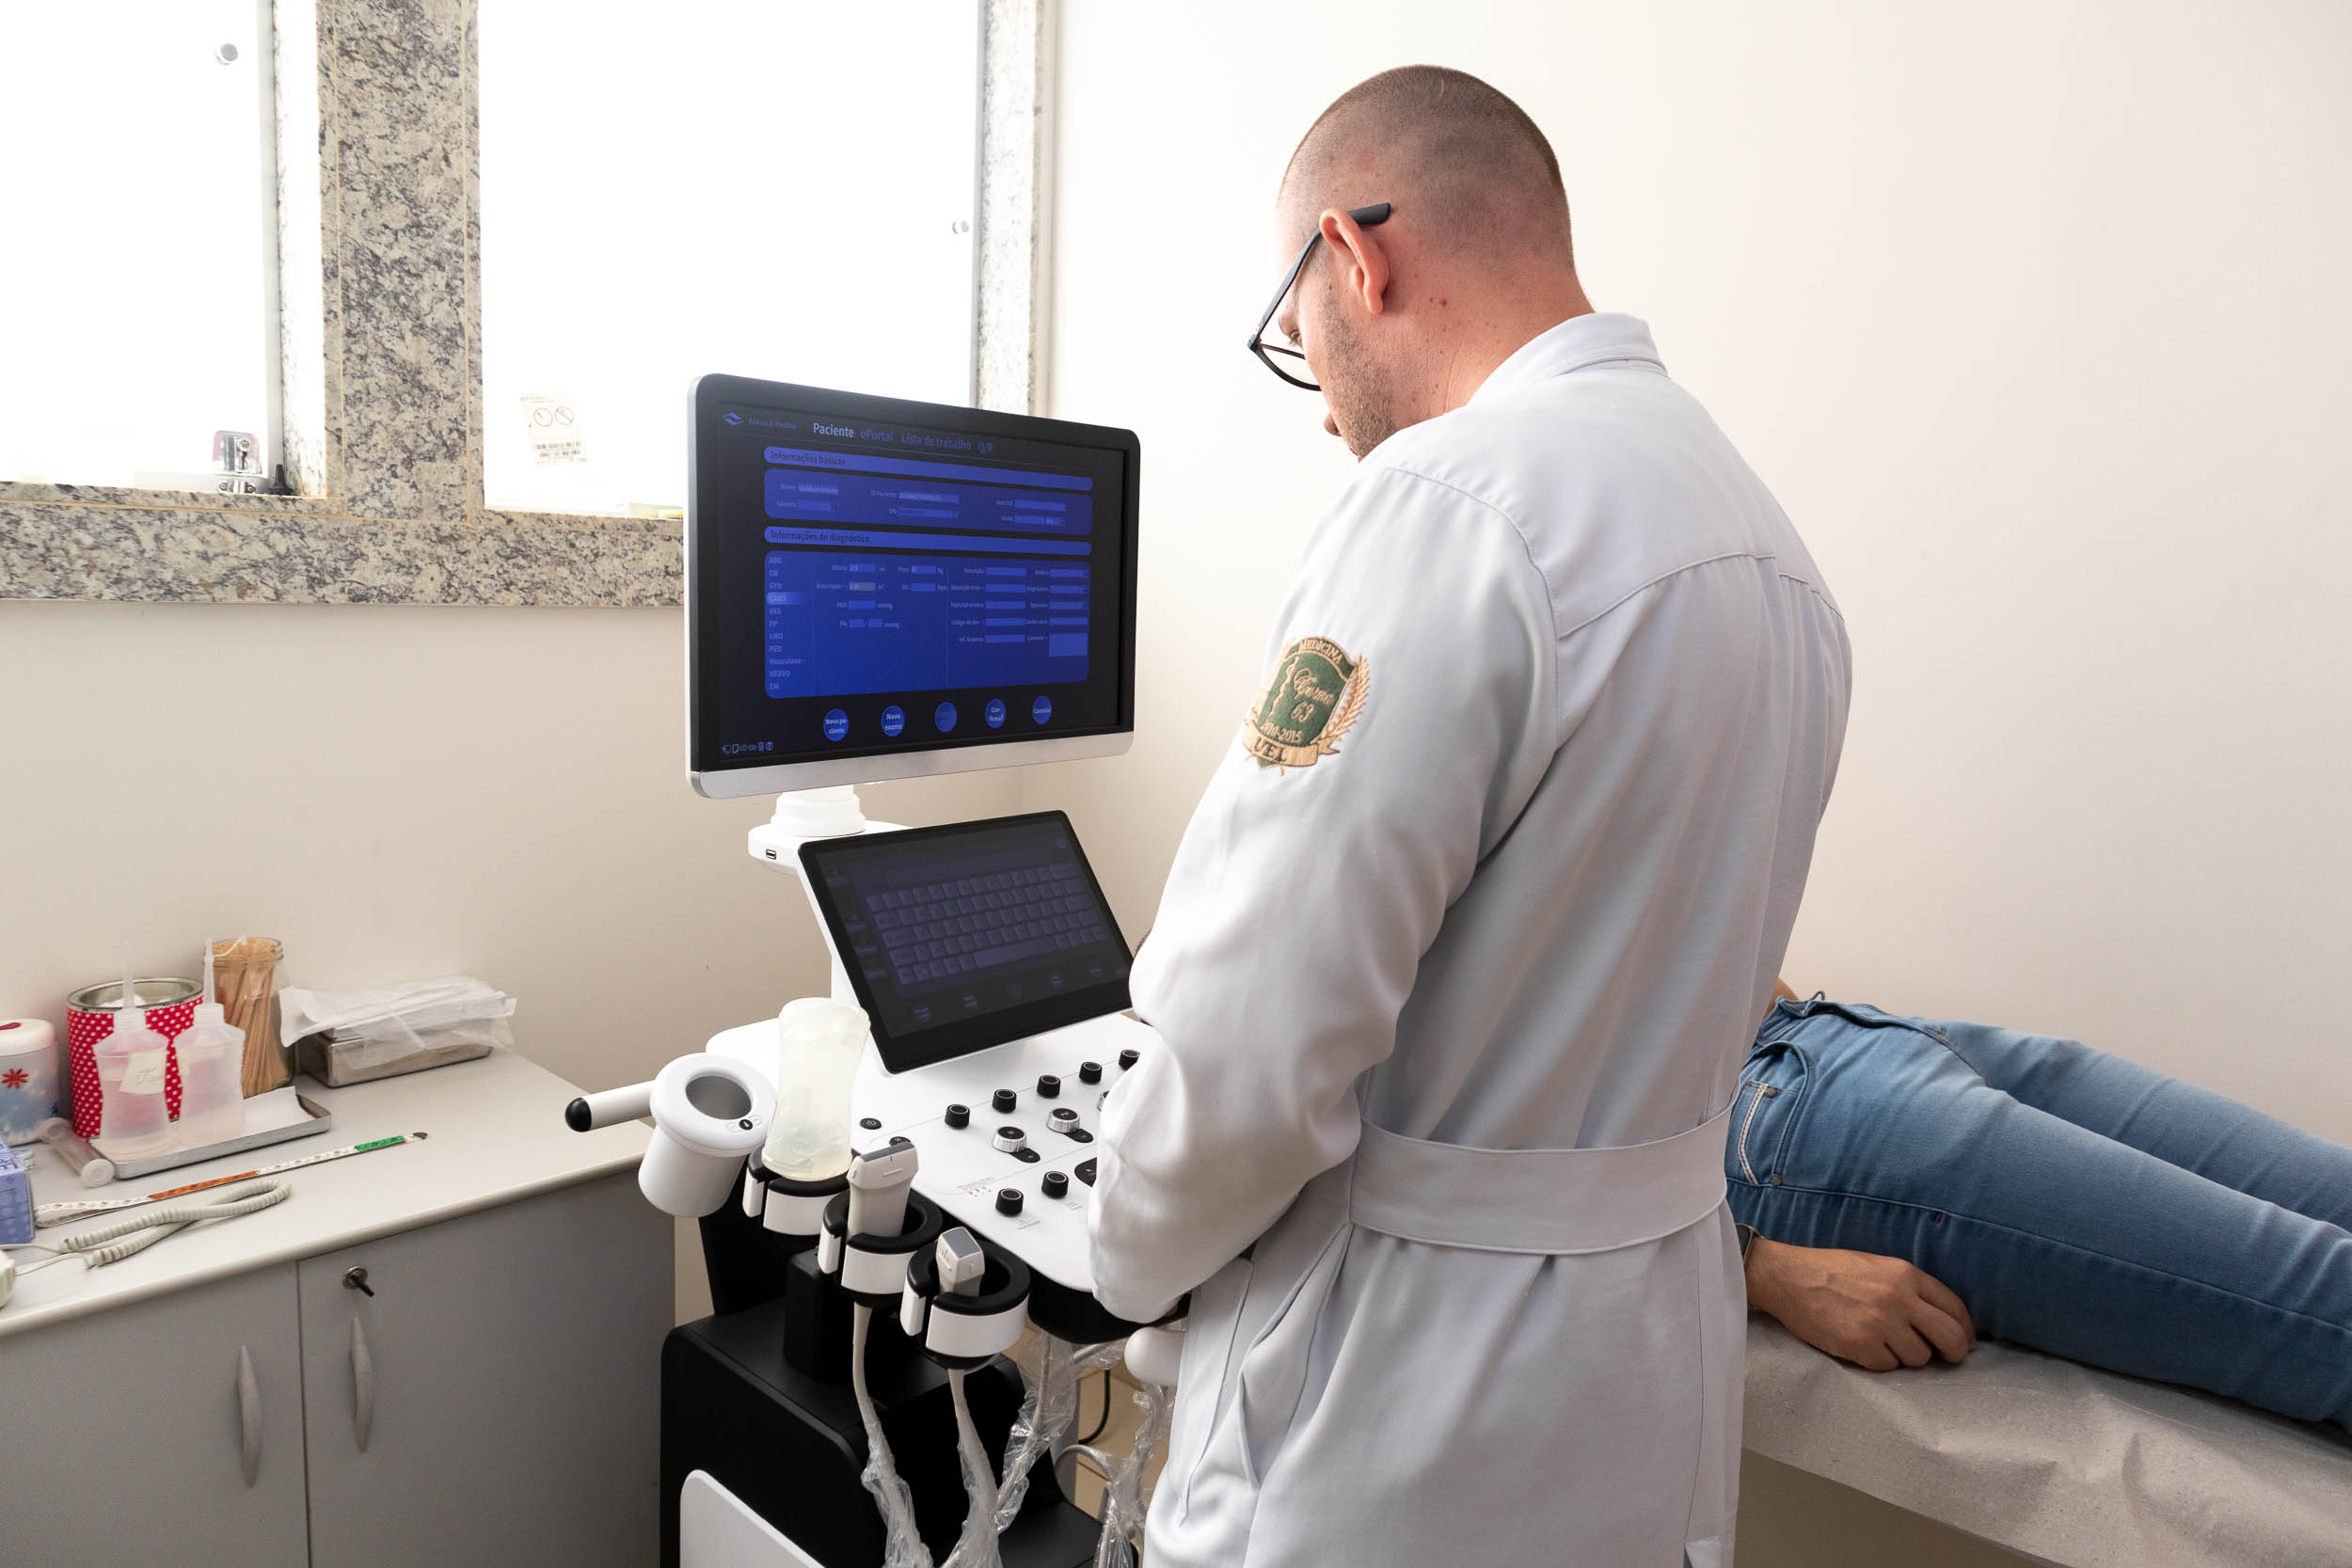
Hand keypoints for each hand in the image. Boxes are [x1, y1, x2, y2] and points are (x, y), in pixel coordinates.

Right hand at [1744, 1237, 1975, 1371]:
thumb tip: (1945, 1321)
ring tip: (1883, 1342)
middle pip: (1949, 1338)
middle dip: (1952, 1353)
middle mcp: (1898, 1298)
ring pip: (1919, 1358)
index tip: (1963, 1341)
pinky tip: (1862, 1346)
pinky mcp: (1860, 1345)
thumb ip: (1911, 1288)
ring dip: (1906, 1356)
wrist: (1787, 1276)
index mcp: (1906, 1274)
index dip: (1965, 1330)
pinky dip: (1879, 1361)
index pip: (1955, 1308)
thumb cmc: (1831, 1269)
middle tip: (1944, 1358)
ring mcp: (1880, 1323)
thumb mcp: (1878, 1266)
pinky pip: (1888, 1367)